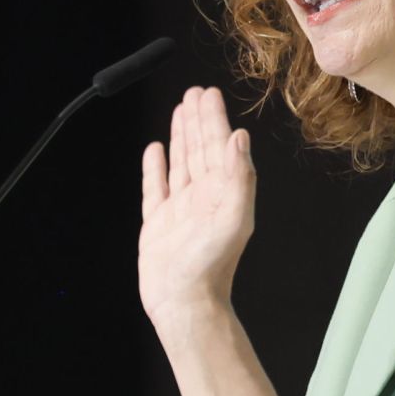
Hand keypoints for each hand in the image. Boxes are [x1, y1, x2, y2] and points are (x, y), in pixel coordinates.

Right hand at [139, 86, 255, 328]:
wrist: (185, 303)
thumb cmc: (212, 265)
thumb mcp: (233, 216)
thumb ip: (239, 176)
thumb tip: (240, 137)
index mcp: (222, 191)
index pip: (218, 145)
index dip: (214, 118)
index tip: (209, 93)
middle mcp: (203, 195)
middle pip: (200, 147)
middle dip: (197, 119)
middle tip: (195, 92)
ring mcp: (180, 208)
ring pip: (181, 161)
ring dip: (180, 135)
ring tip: (179, 110)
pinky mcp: (159, 223)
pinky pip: (155, 187)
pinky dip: (155, 167)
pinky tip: (154, 150)